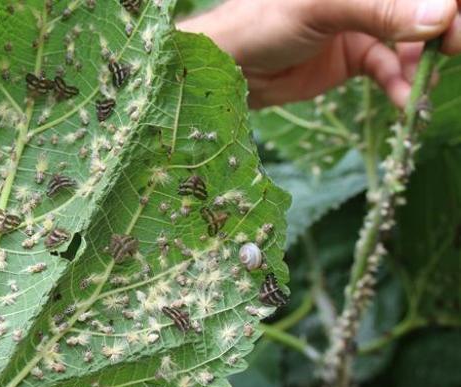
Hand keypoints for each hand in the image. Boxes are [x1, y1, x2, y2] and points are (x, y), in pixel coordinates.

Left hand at [177, 0, 460, 107]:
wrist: (225, 68)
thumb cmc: (259, 23)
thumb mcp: (319, 9)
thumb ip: (378, 9)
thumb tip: (442, 15)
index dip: (442, 5)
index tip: (452, 28)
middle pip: (419, 9)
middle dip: (441, 29)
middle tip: (452, 50)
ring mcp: (362, 25)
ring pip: (411, 39)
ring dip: (423, 62)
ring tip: (423, 86)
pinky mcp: (353, 58)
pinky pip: (390, 69)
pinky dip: (400, 84)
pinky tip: (405, 100)